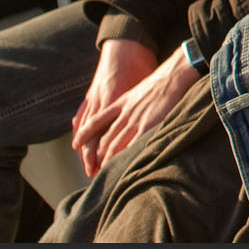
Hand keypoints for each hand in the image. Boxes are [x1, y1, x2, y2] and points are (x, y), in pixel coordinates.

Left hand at [70, 43, 199, 176]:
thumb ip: (130, 103)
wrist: (173, 75)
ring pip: (115, 145)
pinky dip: (127, 157)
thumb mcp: (138, 90)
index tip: (75, 144)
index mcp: (120, 103)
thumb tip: (130, 111)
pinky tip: (125, 166)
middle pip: (104, 138)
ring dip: (108, 160)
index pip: (95, 121)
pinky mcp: (148, 126)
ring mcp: (135, 121)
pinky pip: (133, 146)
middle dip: (97, 155)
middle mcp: (124, 114)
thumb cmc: (161, 82)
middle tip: (93, 167)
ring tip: (105, 172)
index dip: (84, 134)